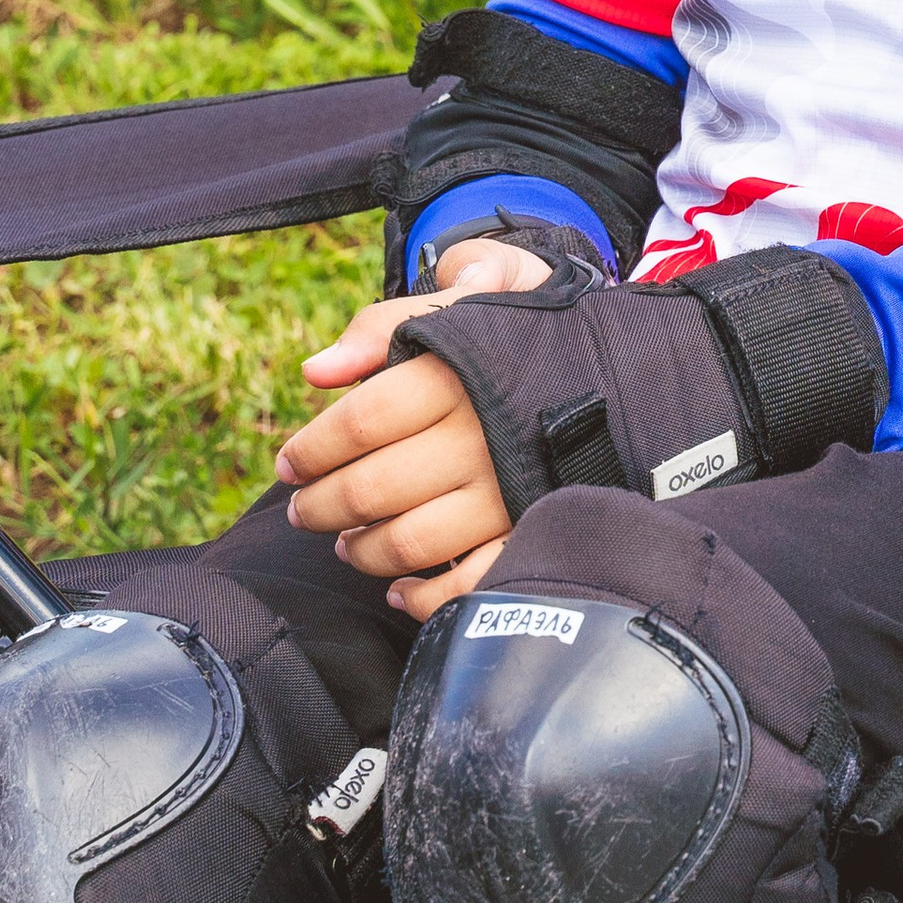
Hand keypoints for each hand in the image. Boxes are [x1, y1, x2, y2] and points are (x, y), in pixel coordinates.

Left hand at [277, 249, 551, 619]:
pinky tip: (398, 586)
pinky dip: (424, 596)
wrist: (613, 362)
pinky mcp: (530, 527)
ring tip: (344, 541)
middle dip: (320, 506)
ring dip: (361, 551)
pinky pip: (469, 582)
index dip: (311, 448)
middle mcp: (482, 436)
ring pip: (410, 542)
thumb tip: (315, 372)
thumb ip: (380, 328)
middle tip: (301, 508)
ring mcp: (508, 489)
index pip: (360, 421)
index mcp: (459, 374)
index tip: (289, 463)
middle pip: (374, 487)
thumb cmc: (512, 335)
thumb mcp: (455, 305)